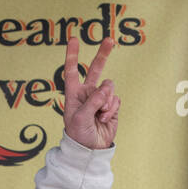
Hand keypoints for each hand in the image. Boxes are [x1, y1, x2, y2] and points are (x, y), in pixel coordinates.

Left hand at [62, 35, 119, 149]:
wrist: (90, 149)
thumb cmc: (78, 134)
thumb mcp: (80, 118)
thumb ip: (92, 102)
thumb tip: (106, 89)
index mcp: (73, 93)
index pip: (72, 71)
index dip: (73, 55)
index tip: (73, 39)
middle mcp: (87, 93)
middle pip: (96, 69)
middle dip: (103, 54)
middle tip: (110, 39)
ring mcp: (100, 99)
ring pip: (109, 88)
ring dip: (106, 102)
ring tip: (100, 115)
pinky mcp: (111, 106)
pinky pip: (116, 100)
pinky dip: (112, 110)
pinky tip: (104, 119)